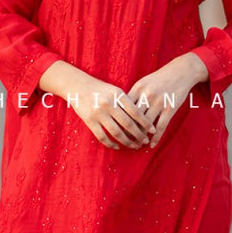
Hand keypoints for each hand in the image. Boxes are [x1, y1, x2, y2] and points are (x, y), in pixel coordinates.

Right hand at [39, 61, 155, 149]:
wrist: (78, 86)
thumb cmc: (101, 89)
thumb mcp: (115, 90)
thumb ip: (127, 102)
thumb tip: (143, 118)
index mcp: (118, 95)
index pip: (136, 112)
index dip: (146, 123)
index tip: (153, 130)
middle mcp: (109, 104)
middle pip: (128, 124)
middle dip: (139, 135)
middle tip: (145, 141)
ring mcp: (98, 113)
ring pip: (117, 133)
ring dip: (127, 142)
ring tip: (134, 146)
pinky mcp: (89, 121)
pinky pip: (102, 137)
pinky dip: (111, 144)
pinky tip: (118, 146)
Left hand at [126, 53, 208, 148]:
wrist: (180, 71)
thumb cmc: (159, 79)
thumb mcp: (143, 83)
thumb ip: (133, 95)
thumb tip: (120, 110)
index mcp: (138, 88)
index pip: (124, 108)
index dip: (119, 121)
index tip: (115, 130)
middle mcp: (147, 96)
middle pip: (133, 118)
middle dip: (128, 132)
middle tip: (124, 142)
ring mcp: (159, 102)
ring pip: (146, 125)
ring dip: (141, 137)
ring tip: (137, 145)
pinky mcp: (170, 108)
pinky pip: (161, 127)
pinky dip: (155, 138)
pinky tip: (151, 145)